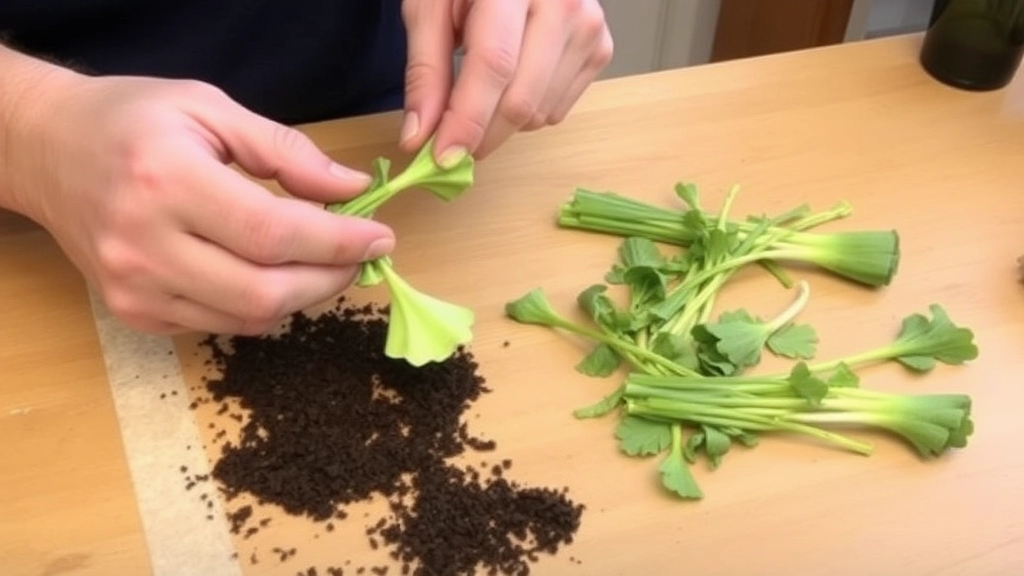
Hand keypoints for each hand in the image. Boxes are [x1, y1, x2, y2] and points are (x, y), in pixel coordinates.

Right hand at [4, 69, 394, 334]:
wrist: (49, 151)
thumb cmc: (134, 120)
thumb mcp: (211, 108)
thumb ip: (286, 151)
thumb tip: (351, 190)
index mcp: (166, 181)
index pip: (274, 234)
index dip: (339, 243)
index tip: (381, 237)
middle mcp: (145, 244)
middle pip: (266, 291)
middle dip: (330, 278)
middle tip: (358, 255)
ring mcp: (134, 288)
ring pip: (248, 319)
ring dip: (302, 296)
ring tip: (320, 262)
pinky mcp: (133, 313)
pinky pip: (221, 326)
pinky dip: (261, 307)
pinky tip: (269, 274)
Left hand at [398, 0, 612, 162]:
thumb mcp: (431, 8)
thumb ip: (425, 70)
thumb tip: (420, 136)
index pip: (494, 64)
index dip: (468, 118)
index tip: (443, 158)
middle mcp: (564, 4)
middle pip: (522, 100)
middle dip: (481, 135)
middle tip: (449, 142)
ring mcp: (589, 29)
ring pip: (539, 114)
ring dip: (502, 123)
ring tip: (481, 88)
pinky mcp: (601, 50)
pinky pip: (556, 110)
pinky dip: (527, 113)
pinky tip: (513, 80)